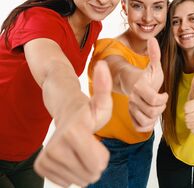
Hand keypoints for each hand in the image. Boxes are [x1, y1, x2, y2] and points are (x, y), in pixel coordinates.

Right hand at [34, 61, 112, 186]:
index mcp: (74, 132)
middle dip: (95, 164)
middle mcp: (56, 146)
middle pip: (89, 175)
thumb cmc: (87, 110)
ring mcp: (47, 157)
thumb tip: (103, 64)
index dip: (102, 157)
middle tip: (89, 147)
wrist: (60, 116)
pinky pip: (66, 182)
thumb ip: (104, 87)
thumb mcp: (101, 101)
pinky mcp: (41, 165)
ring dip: (84, 169)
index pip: (97, 165)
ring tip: (81, 151)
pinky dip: (72, 173)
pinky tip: (71, 156)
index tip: (97, 142)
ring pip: (78, 180)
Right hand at [128, 37, 167, 131]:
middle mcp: (134, 99)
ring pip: (146, 121)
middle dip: (161, 108)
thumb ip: (154, 54)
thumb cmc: (148, 76)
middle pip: (152, 112)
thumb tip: (152, 39)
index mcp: (140, 87)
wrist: (134, 85)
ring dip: (155, 117)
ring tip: (157, 108)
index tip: (164, 94)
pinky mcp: (132, 118)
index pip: (154, 99)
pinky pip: (140, 128)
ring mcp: (132, 109)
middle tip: (162, 101)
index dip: (163, 98)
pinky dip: (147, 125)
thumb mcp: (154, 66)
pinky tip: (151, 116)